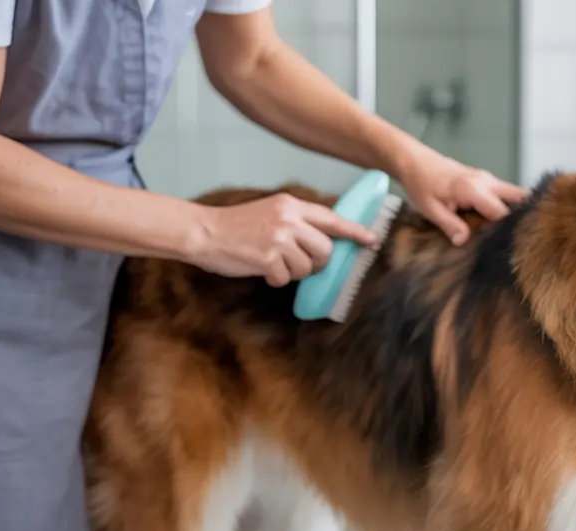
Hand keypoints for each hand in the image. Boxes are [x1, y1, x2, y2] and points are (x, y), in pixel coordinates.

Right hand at [188, 193, 376, 286]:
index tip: (371, 240)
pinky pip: (286, 278)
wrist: (204, 232)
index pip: (331, 218)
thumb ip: (297, 222)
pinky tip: (261, 268)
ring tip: (274, 262)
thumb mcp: (271, 212)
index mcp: (291, 205)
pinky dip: (275, 279)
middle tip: (302, 264)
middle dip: (318, 263)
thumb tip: (325, 242)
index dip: (354, 231)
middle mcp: (288, 219)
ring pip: (308, 267)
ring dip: (293, 272)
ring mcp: (279, 238)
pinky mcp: (268, 257)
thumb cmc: (237, 226)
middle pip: (326, 250)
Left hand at [397, 144, 528, 245]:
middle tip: (518, 237)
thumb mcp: (431, 209)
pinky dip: (506, 206)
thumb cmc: (421, 184)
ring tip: (510, 232)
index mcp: (473, 189)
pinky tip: (498, 223)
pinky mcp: (486, 180)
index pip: (502, 212)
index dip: (506, 229)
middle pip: (519, 197)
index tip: (506, 245)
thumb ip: (449, 225)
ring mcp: (488, 179)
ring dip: (515, 211)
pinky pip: (504, 194)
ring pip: (514, 195)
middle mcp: (486, 181)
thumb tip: (463, 241)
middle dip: (523, 216)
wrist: (415, 162)